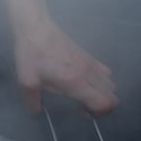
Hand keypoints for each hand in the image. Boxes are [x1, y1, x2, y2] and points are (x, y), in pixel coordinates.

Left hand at [0, 0, 117, 115]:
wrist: (35, 27)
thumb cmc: (31, 54)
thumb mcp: (27, 82)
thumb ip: (33, 102)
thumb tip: (37, 114)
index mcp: (76, 83)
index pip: (104, 104)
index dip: (97, 114)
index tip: (79, 112)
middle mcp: (89, 74)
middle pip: (113, 98)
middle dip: (101, 107)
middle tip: (81, 105)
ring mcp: (91, 63)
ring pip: (111, 85)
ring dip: (102, 94)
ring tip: (82, 93)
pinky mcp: (89, 55)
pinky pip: (106, 73)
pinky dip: (101, 82)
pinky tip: (82, 79)